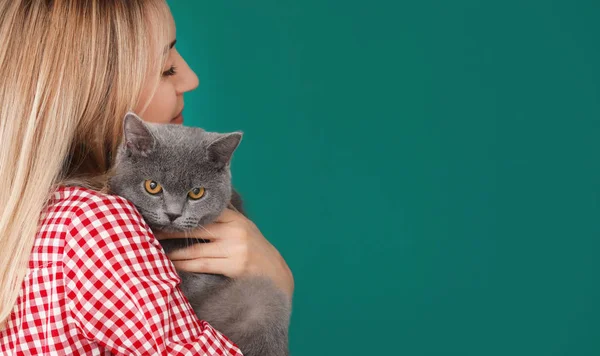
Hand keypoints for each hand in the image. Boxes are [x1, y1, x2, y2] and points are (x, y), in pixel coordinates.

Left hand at [155, 209, 293, 298]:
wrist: (274, 271)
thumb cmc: (253, 247)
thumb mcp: (242, 226)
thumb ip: (223, 217)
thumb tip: (195, 206)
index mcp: (234, 217)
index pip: (203, 214)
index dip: (181, 217)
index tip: (161, 217)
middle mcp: (234, 230)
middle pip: (195, 230)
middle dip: (171, 232)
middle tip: (150, 232)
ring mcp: (235, 248)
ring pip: (196, 250)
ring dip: (173, 253)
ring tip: (155, 252)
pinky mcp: (235, 265)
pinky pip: (203, 264)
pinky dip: (185, 265)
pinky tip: (172, 265)